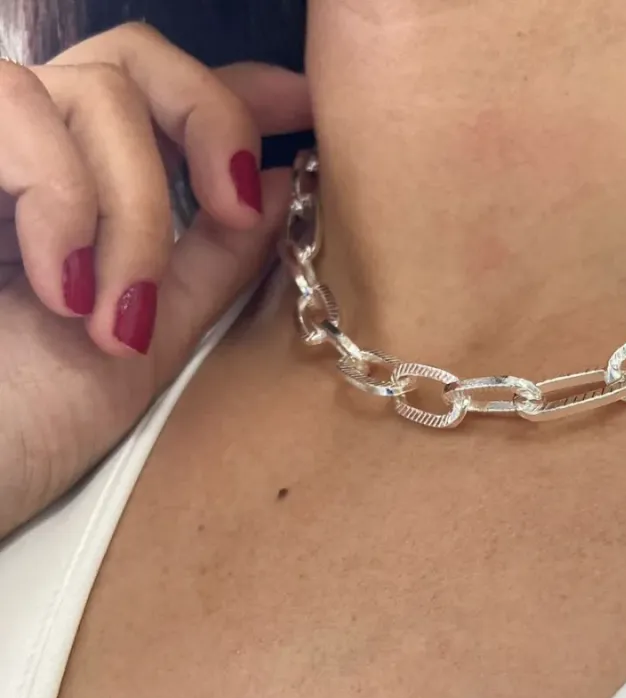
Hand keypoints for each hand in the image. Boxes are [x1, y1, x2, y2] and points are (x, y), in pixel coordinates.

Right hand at [0, 24, 311, 536]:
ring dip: (132, 212)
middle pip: (135, 57)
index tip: (304, 109)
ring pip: (91, 91)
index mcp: (90, 190)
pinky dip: (60, 203)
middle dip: (208, 123)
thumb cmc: (32, 420)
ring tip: (112, 315)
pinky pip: (15, 113)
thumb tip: (281, 182)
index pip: (166, 97)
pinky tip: (58, 289)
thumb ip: (213, 259)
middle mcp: (33, 152)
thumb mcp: (151, 336)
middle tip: (232, 210)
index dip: (239, 90)